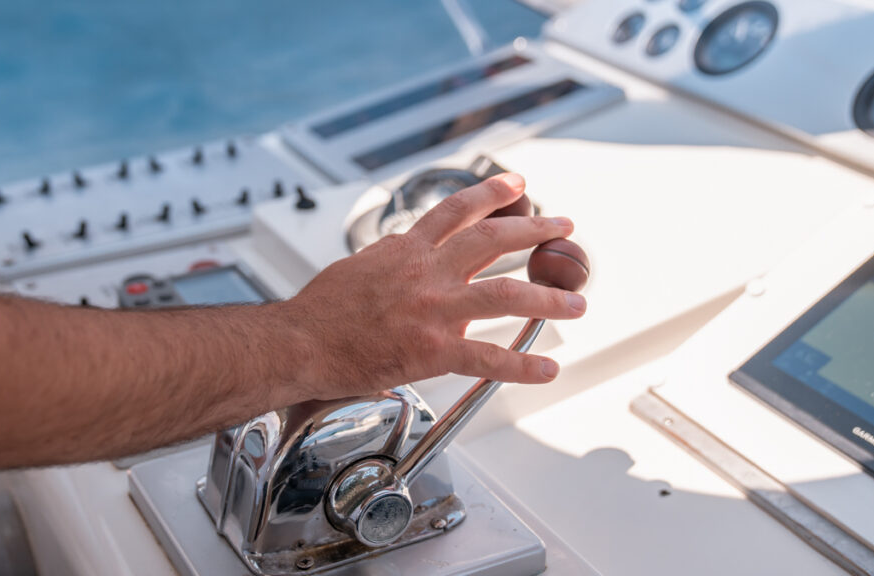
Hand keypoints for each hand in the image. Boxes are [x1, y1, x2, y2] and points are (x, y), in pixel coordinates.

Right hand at [285, 173, 585, 400]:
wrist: (297, 343)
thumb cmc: (318, 312)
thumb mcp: (357, 267)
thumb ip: (391, 262)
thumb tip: (403, 259)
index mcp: (406, 249)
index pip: (456, 210)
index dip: (492, 194)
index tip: (516, 186)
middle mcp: (425, 272)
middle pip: (493, 240)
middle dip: (535, 230)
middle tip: (563, 226)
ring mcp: (433, 310)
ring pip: (505, 294)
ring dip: (547, 297)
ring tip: (575, 301)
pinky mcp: (433, 350)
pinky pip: (489, 357)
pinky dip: (523, 365)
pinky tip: (546, 368)